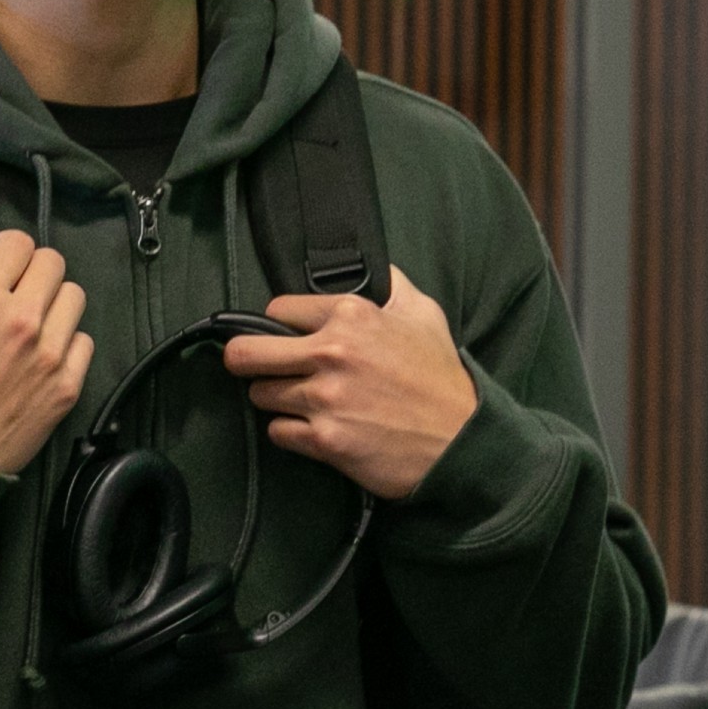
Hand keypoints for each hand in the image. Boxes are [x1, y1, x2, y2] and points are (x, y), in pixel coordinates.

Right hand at [0, 230, 92, 475]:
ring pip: (75, 301)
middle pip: (54, 265)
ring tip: (32, 319)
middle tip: (13, 286)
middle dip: (32, 269)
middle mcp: (24, 320)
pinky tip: (44, 354)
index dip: (5, 246)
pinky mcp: (65, 391)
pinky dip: (68, 343)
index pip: (19, 243)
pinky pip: (84, 345)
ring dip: (54, 303)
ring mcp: (50, 357)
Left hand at [221, 268, 477, 500]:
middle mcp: (332, 353)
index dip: (281, 323)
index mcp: (352, 315)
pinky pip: (278, 432)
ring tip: (302, 401)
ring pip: (261, 395)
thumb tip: (376, 267)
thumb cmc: (443, 379)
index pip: (277, 309)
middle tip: (260, 367)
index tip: (289, 336)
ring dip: (277, 399)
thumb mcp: (424, 314)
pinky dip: (291, 432)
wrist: (461, 441)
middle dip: (247, 359)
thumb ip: (392, 284)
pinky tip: (315, 428)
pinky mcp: (324, 440)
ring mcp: (324, 399)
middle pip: (246, 352)